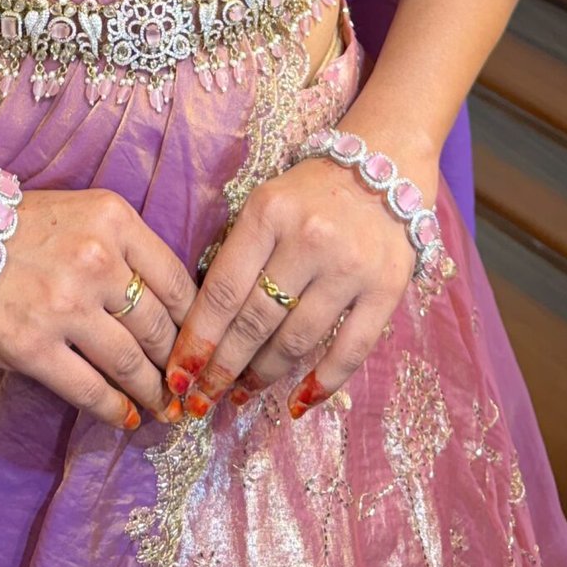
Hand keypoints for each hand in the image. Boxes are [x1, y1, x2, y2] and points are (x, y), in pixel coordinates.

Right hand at [0, 176, 198, 431]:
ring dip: (155, 392)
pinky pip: (90, 389)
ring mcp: (65, 307)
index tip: (205, 344)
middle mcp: (97, 261)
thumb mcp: (85, 213)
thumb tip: (174, 304)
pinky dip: (117, 410)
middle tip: (191, 385)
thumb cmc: (19, 225)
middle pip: (160, 326)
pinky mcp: (34, 348)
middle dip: (180, 363)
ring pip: (131, 362)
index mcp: (115, 220)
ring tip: (166, 407)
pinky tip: (129, 418)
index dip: (199, 322)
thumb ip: (127, 249)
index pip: (178, 281)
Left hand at [163, 149, 438, 420]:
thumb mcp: (264, 204)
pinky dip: (323, 383)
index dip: (198, 340)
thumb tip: (204, 327)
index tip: (179, 376)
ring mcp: (350, 266)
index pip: (224, 290)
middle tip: (203, 399)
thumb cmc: (310, 191)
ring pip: (297, 340)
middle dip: (223, 367)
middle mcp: (309, 239)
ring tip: (243, 393)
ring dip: (265, 375)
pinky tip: (299, 403)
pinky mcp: (387, 288)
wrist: (384, 163)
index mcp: (268, 213)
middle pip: (255, 321)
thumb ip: (238, 254)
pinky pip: (351, 350)